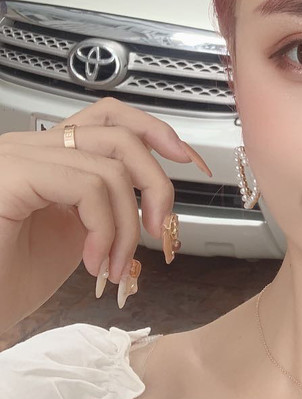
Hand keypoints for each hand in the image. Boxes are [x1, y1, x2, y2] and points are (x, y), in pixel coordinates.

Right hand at [0, 98, 210, 332]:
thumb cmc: (8, 280)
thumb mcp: (78, 233)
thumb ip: (109, 205)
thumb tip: (154, 200)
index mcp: (47, 154)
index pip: (109, 117)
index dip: (155, 131)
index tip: (187, 159)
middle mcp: (30, 146)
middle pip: (120, 135)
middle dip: (156, 184)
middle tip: (159, 229)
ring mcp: (17, 156)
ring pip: (111, 168)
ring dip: (128, 226)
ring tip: (116, 266)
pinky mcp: (11, 174)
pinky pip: (87, 186)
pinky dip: (105, 228)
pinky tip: (93, 261)